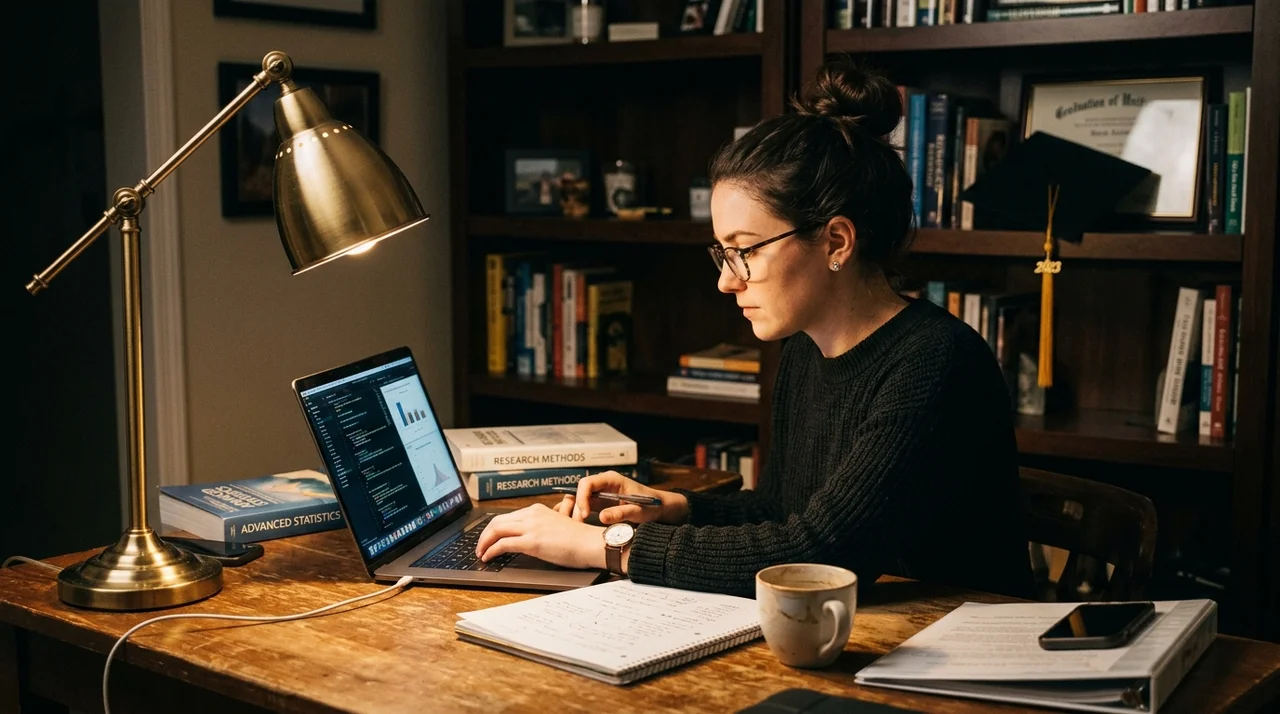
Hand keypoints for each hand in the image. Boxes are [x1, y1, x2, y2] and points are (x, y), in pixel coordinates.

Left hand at [475, 504, 605, 569]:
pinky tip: (488, 557)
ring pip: (496, 530)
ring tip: (481, 553)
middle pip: (497, 521)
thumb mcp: (557, 525)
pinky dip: (491, 550)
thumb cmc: (579, 538)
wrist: (590, 543)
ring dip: (484, 542)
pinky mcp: (532, 541)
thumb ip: (542, 526)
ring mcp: (531, 527)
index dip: (494, 528)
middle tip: (480, 546)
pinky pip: (503, 544)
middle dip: (484, 534)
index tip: (489, 537)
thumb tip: (531, 536)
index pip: (508, 517)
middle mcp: (531, 515)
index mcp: (537, 510)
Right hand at [553, 471, 688, 525]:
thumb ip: (620, 513)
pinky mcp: (602, 503)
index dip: (582, 497)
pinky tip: (579, 525)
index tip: (584, 514)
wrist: (660, 508)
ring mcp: (602, 493)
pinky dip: (582, 514)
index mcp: (612, 479)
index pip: (587, 483)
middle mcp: (604, 484)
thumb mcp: (637, 510)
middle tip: (579, 524)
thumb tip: (601, 517)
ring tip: (579, 527)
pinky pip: (587, 506)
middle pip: (581, 491)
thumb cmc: (651, 506)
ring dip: (578, 512)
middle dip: (578, 506)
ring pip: (582, 499)